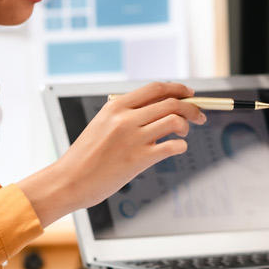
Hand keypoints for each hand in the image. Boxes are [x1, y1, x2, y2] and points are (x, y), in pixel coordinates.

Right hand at [18, 82, 205, 224]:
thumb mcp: (101, 124)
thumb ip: (125, 114)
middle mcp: (126, 118)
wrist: (69, 180)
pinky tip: (176, 148)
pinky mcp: (139, 160)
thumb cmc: (85, 156)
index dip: (178, 89)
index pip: (155, 88)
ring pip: (174, 121)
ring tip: (184, 133)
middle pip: (170, 103)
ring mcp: (133, 138)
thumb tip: (158, 106)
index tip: (189, 94)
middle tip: (199, 116)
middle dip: (192, 108)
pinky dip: (180, 145)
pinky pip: (171, 146)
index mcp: (116, 106)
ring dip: (187, 126)